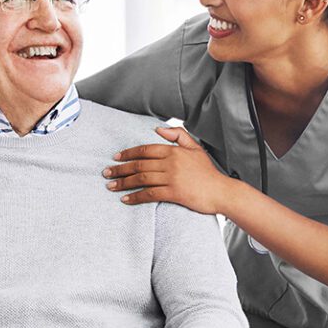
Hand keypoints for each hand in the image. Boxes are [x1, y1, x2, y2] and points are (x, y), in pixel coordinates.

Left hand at [102, 127, 232, 213]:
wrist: (221, 191)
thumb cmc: (207, 171)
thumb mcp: (195, 148)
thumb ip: (178, 135)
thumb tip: (158, 128)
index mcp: (174, 151)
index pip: (145, 150)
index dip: (128, 153)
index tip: (116, 158)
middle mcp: (171, 163)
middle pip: (139, 165)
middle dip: (120, 169)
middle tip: (106, 173)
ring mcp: (172, 178)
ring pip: (141, 179)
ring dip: (123, 183)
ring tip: (111, 186)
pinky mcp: (174, 193)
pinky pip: (149, 194)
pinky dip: (135, 197)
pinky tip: (125, 199)